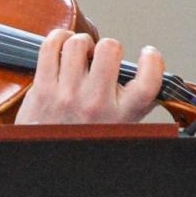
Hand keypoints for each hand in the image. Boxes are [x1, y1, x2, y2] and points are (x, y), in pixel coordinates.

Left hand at [13, 30, 163, 125]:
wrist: (47, 158)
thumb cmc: (84, 139)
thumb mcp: (121, 128)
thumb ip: (135, 104)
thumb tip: (150, 74)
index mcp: (122, 115)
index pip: (149, 80)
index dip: (152, 60)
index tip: (148, 54)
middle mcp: (96, 104)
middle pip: (109, 49)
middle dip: (108, 46)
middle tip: (103, 56)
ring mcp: (67, 95)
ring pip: (77, 43)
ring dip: (82, 42)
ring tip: (82, 52)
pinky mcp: (43, 89)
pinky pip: (50, 47)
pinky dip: (58, 38)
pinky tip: (63, 45)